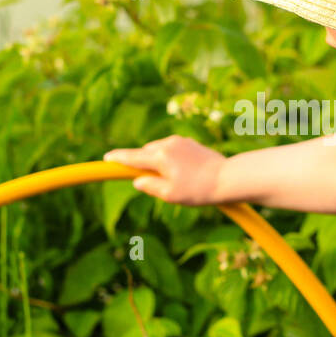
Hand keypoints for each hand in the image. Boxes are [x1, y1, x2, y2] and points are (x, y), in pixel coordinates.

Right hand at [102, 135, 227, 204]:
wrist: (229, 178)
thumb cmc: (199, 190)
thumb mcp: (170, 195)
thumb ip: (150, 187)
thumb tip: (138, 181)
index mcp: (160, 157)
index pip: (132, 157)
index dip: (118, 159)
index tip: (106, 158)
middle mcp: (168, 144)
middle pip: (145, 152)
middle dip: (141, 163)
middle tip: (147, 181)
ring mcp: (180, 141)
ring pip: (159, 150)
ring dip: (157, 161)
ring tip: (172, 180)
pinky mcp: (190, 142)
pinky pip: (172, 149)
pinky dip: (169, 158)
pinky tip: (182, 173)